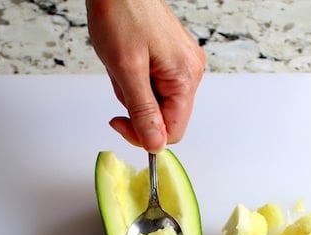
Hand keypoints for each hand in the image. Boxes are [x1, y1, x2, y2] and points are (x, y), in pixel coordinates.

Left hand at [86, 0, 205, 151]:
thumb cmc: (121, 13)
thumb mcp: (128, 70)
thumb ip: (143, 112)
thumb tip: (155, 145)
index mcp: (186, 78)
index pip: (172, 132)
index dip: (144, 135)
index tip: (119, 121)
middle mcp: (190, 73)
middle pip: (163, 118)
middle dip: (136, 108)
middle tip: (120, 80)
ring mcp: (181, 66)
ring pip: (155, 104)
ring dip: (132, 93)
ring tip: (122, 64)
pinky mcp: (170, 60)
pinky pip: (151, 86)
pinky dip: (134, 80)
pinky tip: (127, 60)